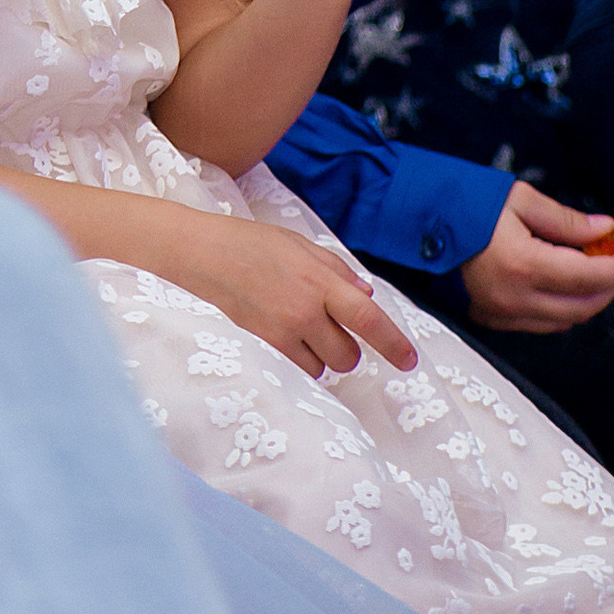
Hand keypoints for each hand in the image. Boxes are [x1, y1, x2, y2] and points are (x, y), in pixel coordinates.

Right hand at [163, 209, 417, 378]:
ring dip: (322, 355)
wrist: (204, 255)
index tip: (409, 361)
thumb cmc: (253, 244)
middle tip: (331, 328)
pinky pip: (298, 369)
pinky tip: (288, 339)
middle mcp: (305, 310)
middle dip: (348, 348)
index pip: (368, 319)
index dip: (393, 343)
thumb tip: (368, 297)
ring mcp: (283, 332)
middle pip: (348, 355)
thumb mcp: (302, 246)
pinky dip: (301, 360)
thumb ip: (338, 271)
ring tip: (301, 329)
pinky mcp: (264, 346)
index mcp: (320, 281)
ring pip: (324, 366)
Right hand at [460, 179, 613, 329]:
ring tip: (593, 270)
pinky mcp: (489, 320)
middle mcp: (514, 299)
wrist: (414, 222)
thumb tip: (606, 230)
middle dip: (609, 286)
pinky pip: (539, 325)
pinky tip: (563, 285)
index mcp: (523, 265)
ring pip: (563, 321)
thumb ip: (566, 221)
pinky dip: (561, 309)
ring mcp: (500, 315)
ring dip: (587, 300)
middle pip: (582, 307)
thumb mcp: (520, 200)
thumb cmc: (466, 203)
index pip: (588, 277)